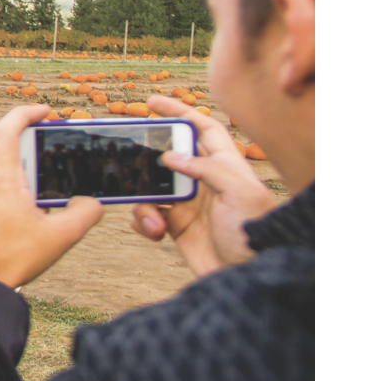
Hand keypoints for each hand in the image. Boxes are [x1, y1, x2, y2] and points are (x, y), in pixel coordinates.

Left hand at [0, 104, 102, 288]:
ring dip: (4, 213)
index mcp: (2, 181)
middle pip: (7, 176)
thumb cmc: (7, 264)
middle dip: (25, 192)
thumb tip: (93, 203)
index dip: (27, 114)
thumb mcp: (58, 240)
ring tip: (15, 243)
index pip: (9, 129)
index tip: (43, 113)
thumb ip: (84, 215)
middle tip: (35, 218)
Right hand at [128, 96, 278, 276]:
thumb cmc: (252, 234)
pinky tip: (153, 232)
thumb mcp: (240, 193)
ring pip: (153, 188)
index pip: (202, 128)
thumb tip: (171, 157)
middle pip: (170, 156)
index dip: (179, 112)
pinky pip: (150, 215)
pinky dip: (144, 221)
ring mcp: (189, 204)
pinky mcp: (177, 227)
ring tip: (155, 222)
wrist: (246, 277)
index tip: (152, 102)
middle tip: (127, 153)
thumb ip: (207, 169)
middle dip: (148, 155)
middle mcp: (206, 181)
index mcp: (225, 165)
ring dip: (145, 201)